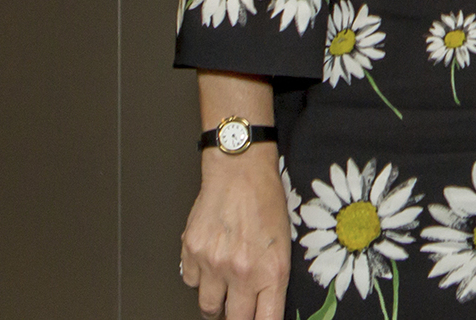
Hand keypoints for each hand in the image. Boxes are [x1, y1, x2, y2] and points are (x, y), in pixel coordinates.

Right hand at [181, 145, 289, 319]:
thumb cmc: (266, 201)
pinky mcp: (192, 252)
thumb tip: (264, 306)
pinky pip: (191, 282)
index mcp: (272, 271)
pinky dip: (199, 277)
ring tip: (223, 287)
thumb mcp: (284, 243)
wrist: (240, 170)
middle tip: (238, 308)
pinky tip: (209, 262)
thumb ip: (273, 279)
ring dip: (216, 302)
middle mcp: (242, 272)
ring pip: (208, 307)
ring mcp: (214, 264)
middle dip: (237, 317)